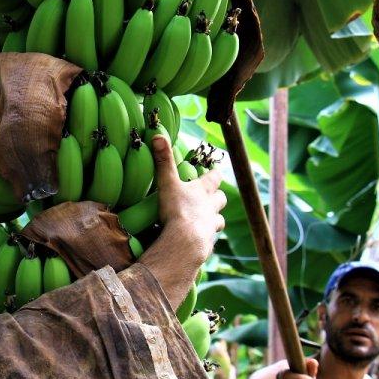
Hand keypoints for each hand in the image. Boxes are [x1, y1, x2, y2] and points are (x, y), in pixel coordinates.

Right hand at [149, 134, 225, 264]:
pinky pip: (209, 239)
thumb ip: (163, 162)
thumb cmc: (177, 210)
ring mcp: (211, 226)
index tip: (215, 171)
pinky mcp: (207, 243)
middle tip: (212, 196)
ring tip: (206, 221)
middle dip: (217, 197)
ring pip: (219, 220)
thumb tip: (158, 136)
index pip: (214, 178)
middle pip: (220, 199)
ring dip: (214, 219)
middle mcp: (210, 207)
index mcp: (202, 191)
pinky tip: (198, 240)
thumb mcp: (167, 183)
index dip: (215, 174)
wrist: (186, 242)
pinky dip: (205, 238)